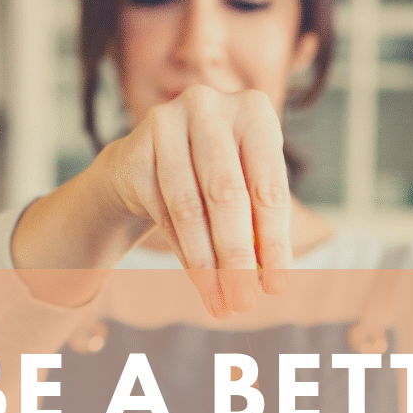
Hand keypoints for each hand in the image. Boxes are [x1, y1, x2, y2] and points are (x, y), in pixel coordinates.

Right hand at [103, 84, 291, 317]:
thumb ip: (260, 227)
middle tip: (244, 303)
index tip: (277, 288)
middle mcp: (209, 107)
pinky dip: (184, 253)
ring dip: (207, 266)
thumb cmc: (215, 179)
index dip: (275, 242)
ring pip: (190, 209)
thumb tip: (270, 280)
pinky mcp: (135, 149)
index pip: (268, 187)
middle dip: (237, 258)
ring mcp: (167, 123)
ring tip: (221, 304)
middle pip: (227, 195)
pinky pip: (162, 213)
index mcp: (253, 111)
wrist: (150, 161)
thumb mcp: (247, 193)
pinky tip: (200, 282)